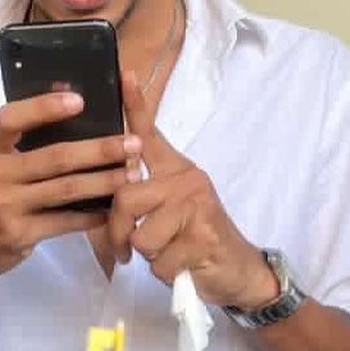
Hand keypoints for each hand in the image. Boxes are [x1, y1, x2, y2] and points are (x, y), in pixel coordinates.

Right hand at [0, 90, 141, 288]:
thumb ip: (22, 134)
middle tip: (133, 144)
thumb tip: (67, 89)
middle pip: (54, 158)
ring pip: (66, 190)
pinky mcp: (19, 235)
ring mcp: (5, 207)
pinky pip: (65, 222)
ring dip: (104, 181)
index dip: (43, 107)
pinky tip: (113, 206)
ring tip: (133, 173)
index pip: (10, 119)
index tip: (80, 100)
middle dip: (99, 150)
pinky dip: (92, 214)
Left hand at [107, 72, 276, 309]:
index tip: (125, 76)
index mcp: (177, 170)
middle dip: (118, 233)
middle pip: (126, 198)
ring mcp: (198, 206)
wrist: (240, 270)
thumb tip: (109, 187)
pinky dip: (166, 274)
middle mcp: (188, 180)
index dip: (136, 106)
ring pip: (142, 236)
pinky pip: (159, 261)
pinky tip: (184, 267)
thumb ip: (146, 195)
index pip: (151, 134)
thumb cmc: (197, 241)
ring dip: (149, 257)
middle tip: (124, 251)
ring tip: (169, 254)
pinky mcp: (203, 237)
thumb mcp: (173, 210)